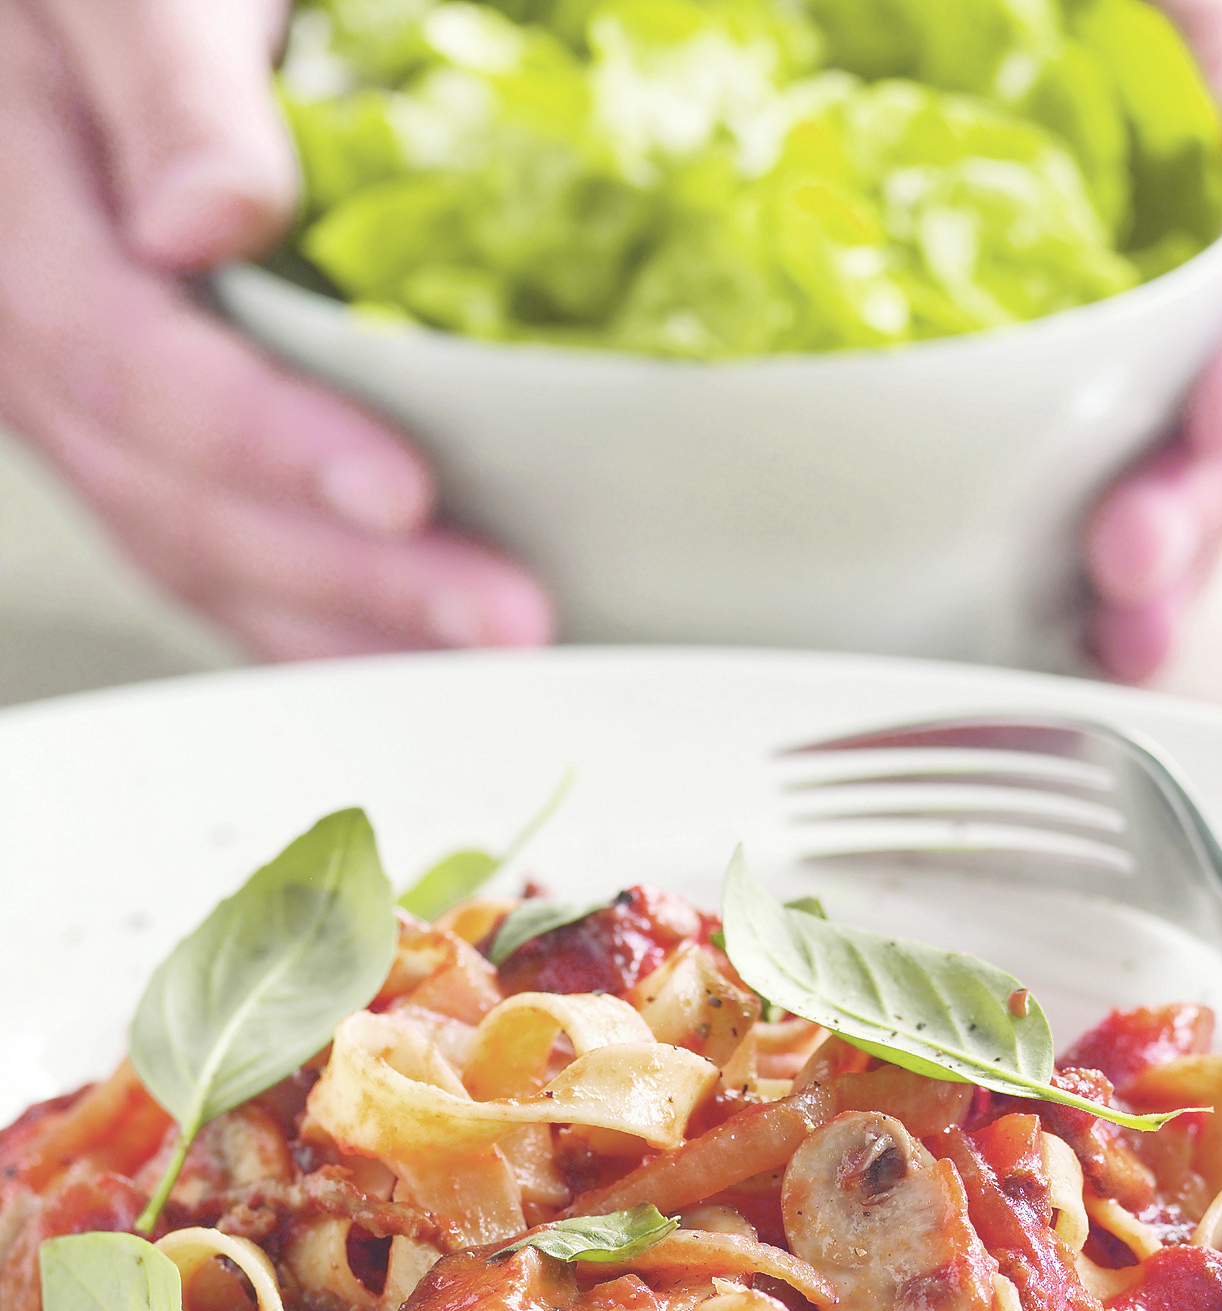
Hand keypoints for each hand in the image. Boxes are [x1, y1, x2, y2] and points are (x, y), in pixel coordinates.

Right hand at [0, 0, 552, 660]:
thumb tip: (199, 222)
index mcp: (18, 238)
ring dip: (358, 637)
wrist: (108, 37)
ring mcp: (94, 427)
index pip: (134, 370)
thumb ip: (169, 83)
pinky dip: (331, 630)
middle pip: (183, 507)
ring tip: (498, 669)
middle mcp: (38, 357)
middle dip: (355, 582)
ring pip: (209, 568)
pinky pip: (231, 572)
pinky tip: (427, 662)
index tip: (402, 492)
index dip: (268, 445)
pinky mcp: (158, 460)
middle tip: (505, 622)